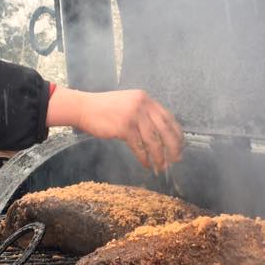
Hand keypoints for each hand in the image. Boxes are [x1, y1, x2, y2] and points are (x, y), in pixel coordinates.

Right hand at [46, 87, 183, 171]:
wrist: (84, 108)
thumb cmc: (105, 108)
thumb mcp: (128, 103)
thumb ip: (144, 113)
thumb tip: (159, 132)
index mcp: (145, 99)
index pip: (168, 117)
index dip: (176, 133)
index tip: (181, 144)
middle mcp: (142, 105)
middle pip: (165, 129)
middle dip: (173, 146)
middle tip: (176, 159)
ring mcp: (133, 116)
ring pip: (153, 140)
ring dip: (159, 156)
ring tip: (161, 166)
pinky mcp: (124, 127)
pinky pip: (139, 146)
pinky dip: (144, 158)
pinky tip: (147, 164)